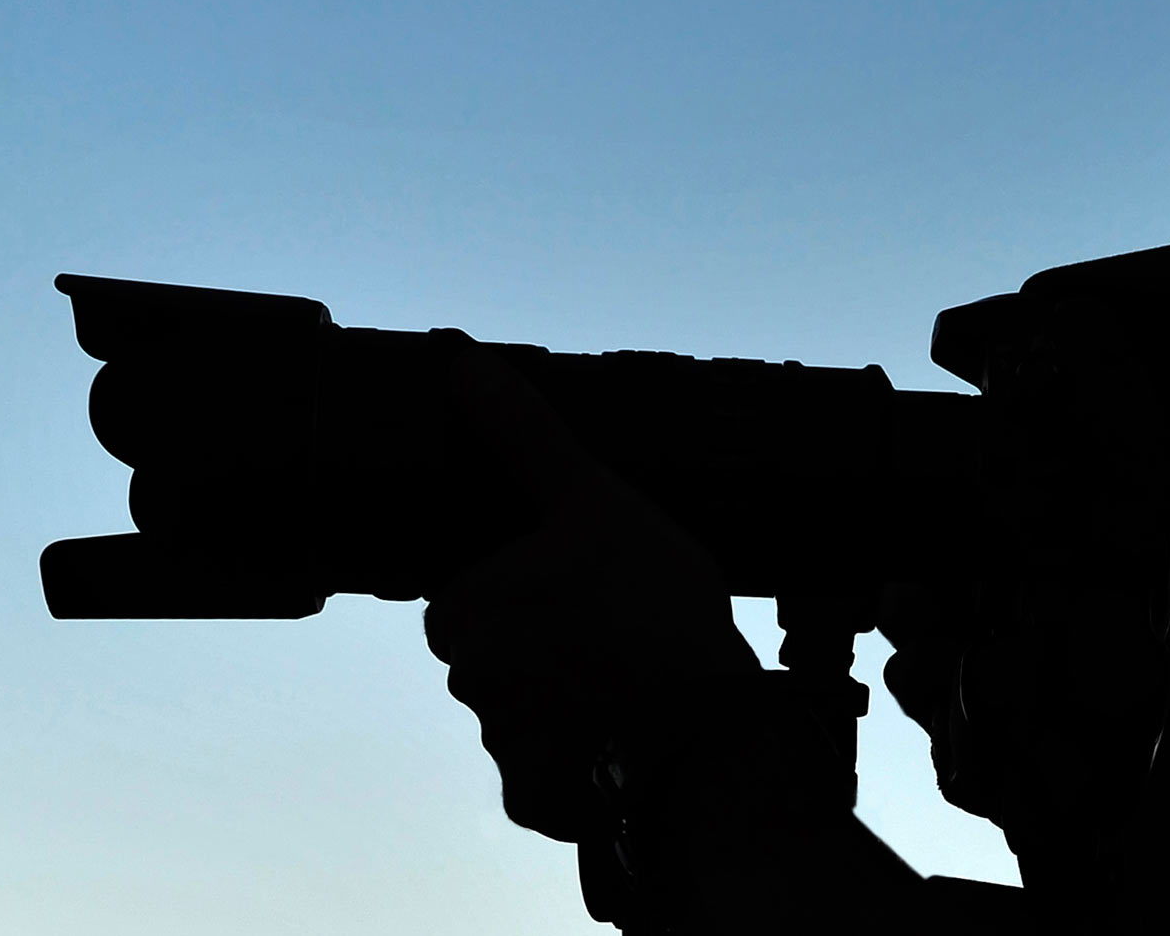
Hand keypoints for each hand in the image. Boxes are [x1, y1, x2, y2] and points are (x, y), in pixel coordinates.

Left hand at [423, 346, 758, 842]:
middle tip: (624, 633)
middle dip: (549, 647)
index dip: (536, 584)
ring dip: (570, 703)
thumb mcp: (597, 502)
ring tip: (642, 686)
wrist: (706, 741)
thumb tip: (464, 365)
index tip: (592, 587)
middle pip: (501, 654)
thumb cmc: (652, 611)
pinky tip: (637, 736)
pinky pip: (553, 776)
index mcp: (463, 611)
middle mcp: (466, 687)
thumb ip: (528, 440)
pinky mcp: (537, 805)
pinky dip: (587, 761)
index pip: (478, 590)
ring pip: (529, 714)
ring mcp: (501, 751)